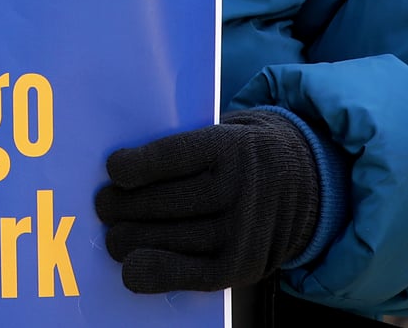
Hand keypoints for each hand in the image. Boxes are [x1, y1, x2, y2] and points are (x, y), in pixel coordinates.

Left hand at [94, 109, 322, 293]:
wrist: (304, 182)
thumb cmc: (239, 155)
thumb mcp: (221, 133)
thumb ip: (181, 150)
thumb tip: (118, 176)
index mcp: (231, 145)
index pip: (173, 156)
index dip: (135, 167)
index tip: (113, 171)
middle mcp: (241, 188)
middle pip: (165, 201)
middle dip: (122, 207)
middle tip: (103, 206)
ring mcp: (245, 231)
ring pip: (171, 238)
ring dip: (129, 239)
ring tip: (114, 234)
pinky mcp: (246, 266)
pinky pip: (194, 274)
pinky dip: (158, 273)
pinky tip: (131, 269)